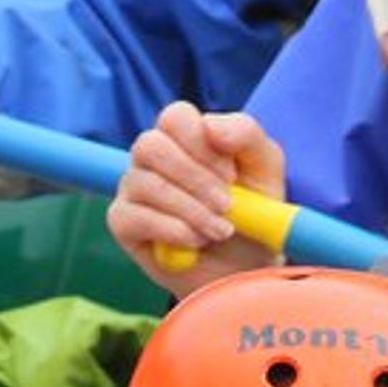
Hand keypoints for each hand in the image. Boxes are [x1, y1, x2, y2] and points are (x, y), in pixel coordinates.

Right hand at [107, 102, 284, 297]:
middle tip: (228, 207)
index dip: (201, 144)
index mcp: (184, 136)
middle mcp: (152, 157)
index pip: (175, 117)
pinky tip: (196, 243)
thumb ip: (246, 134)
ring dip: (190, 210)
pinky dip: (172, 230)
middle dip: (195, 178)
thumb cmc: (254, 212)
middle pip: (152, 146)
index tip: (231, 175)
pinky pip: (135, 217)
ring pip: (146, 184)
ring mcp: (133, 188)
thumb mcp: (264, 169)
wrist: (245, 268)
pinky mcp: (123, 222)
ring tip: (221, 231)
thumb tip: (210, 127)